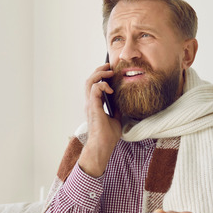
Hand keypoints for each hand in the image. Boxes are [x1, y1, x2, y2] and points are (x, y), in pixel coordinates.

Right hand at [78, 62, 121, 176]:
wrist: (102, 146)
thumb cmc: (107, 136)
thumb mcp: (116, 119)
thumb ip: (116, 110)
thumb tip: (122, 102)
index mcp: (94, 105)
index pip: (94, 86)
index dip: (101, 77)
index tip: (110, 72)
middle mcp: (90, 103)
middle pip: (90, 80)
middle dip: (99, 71)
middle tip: (109, 66)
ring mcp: (90, 104)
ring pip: (90, 82)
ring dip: (99, 74)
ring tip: (109, 71)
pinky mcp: (93, 107)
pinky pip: (95, 89)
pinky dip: (102, 85)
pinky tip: (111, 89)